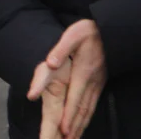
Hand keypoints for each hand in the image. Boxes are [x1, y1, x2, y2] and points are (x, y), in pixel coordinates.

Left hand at [31, 19, 107, 138]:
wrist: (108, 30)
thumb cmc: (88, 32)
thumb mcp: (72, 36)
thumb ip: (60, 50)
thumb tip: (50, 63)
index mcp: (83, 73)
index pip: (75, 99)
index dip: (69, 116)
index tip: (64, 130)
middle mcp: (91, 82)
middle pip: (83, 109)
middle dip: (75, 126)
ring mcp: (97, 83)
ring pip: (89, 108)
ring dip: (82, 123)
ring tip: (74, 137)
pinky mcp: (99, 82)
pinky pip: (93, 103)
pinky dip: (88, 115)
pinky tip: (84, 121)